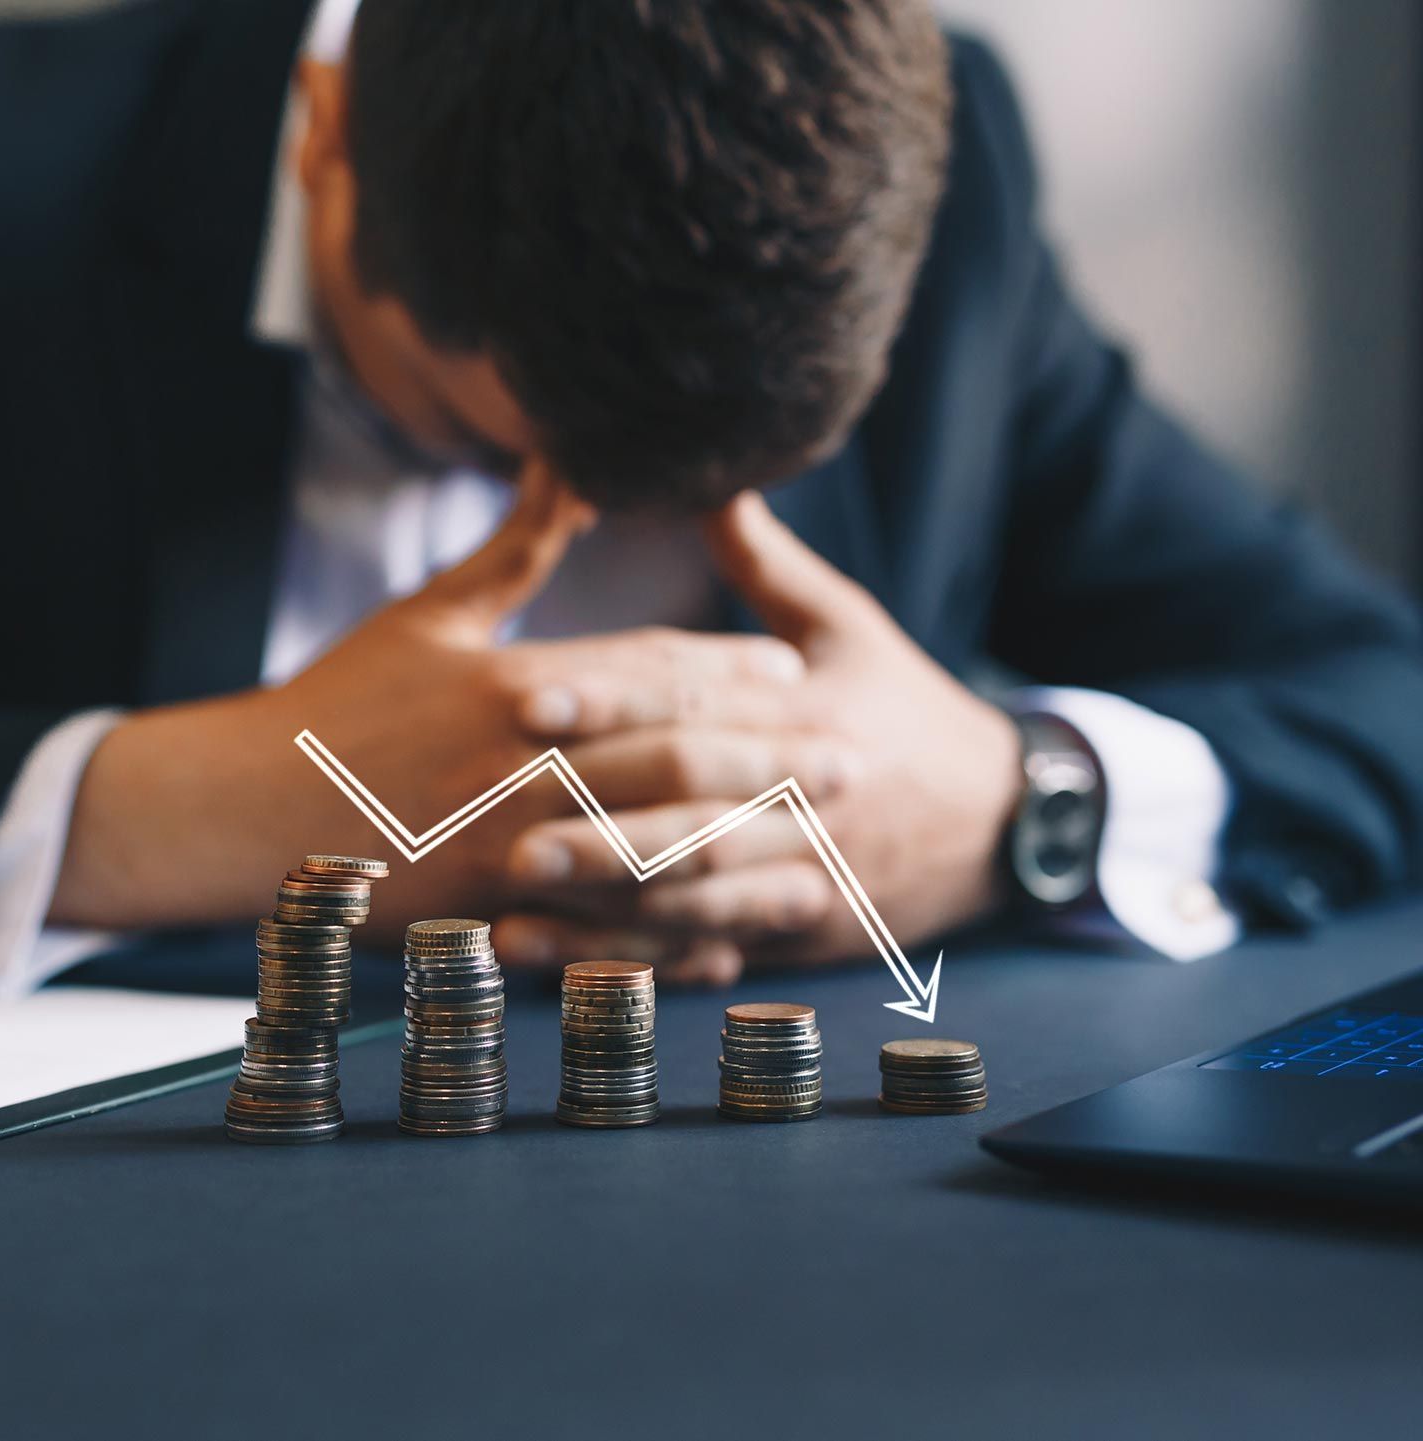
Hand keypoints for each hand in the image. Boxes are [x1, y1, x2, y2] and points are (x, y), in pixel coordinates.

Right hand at [52, 466, 816, 937]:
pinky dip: (668, 939)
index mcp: (516, 684)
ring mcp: (509, 848)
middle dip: (772, 760)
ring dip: (745, 852)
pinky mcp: (491, 917)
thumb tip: (573, 462)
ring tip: (814, 851)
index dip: (732, 673)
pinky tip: (724, 941)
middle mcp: (525, 766)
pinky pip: (603, 932)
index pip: (649, 671)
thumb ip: (517, 547)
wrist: (242, 807)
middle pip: (676, 758)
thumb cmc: (336, 704)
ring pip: (655, 850)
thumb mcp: (427, 614)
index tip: (795, 676)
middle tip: (850, 759)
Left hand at [493, 490, 1021, 984]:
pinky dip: (643, 966)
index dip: (610, 701)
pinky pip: (714, 952)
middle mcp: (802, 801)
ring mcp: (803, 876)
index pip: (695, 704)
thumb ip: (766, 565)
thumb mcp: (849, 627)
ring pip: (698, 897)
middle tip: (504, 828)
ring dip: (605, 909)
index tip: (527, 696)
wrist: (1012, 819)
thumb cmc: (908, 710)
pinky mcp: (799, 932)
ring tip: (513, 910)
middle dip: (598, 827)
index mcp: (805, 714)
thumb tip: (709, 481)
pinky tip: (573, 974)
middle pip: (692, 815)